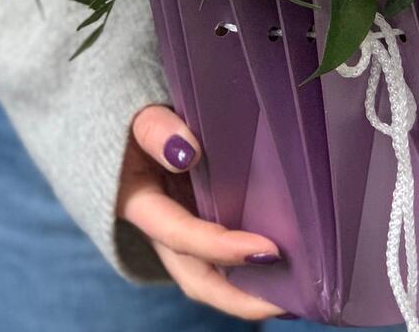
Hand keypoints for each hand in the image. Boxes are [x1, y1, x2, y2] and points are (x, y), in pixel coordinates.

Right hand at [116, 105, 284, 319]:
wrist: (123, 129)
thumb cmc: (134, 120)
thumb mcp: (137, 118)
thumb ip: (156, 129)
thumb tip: (187, 152)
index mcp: (140, 205)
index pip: (181, 235)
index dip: (222, 249)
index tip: (268, 251)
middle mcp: (159, 229)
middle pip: (195, 277)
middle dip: (238, 297)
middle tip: (288, 300)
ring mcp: (179, 229)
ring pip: (209, 274)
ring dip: (247, 290)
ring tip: (294, 295)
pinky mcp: (197, 221)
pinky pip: (220, 256)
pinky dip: (247, 268)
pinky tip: (281, 269)